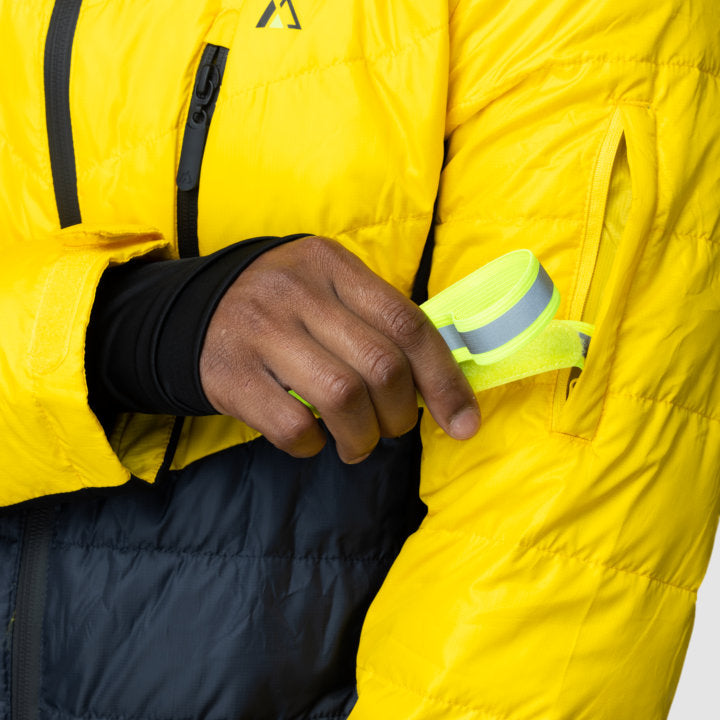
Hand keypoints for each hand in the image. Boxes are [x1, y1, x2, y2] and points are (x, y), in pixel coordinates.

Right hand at [199, 236, 479, 462]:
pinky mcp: (231, 374)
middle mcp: (296, 292)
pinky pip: (293, 426)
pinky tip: (313, 439)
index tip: (464, 422)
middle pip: (381, 366)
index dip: (444, 379)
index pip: (407, 322)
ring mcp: (259, 331)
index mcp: (332, 265)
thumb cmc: (284, 308)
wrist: (193, 312)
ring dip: (362, 437)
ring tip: (356, 443)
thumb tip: (443, 387)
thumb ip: (378, 322)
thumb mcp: (328, 290)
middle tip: (391, 428)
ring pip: (342, 398)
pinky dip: (315, 445)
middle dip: (400, 415)